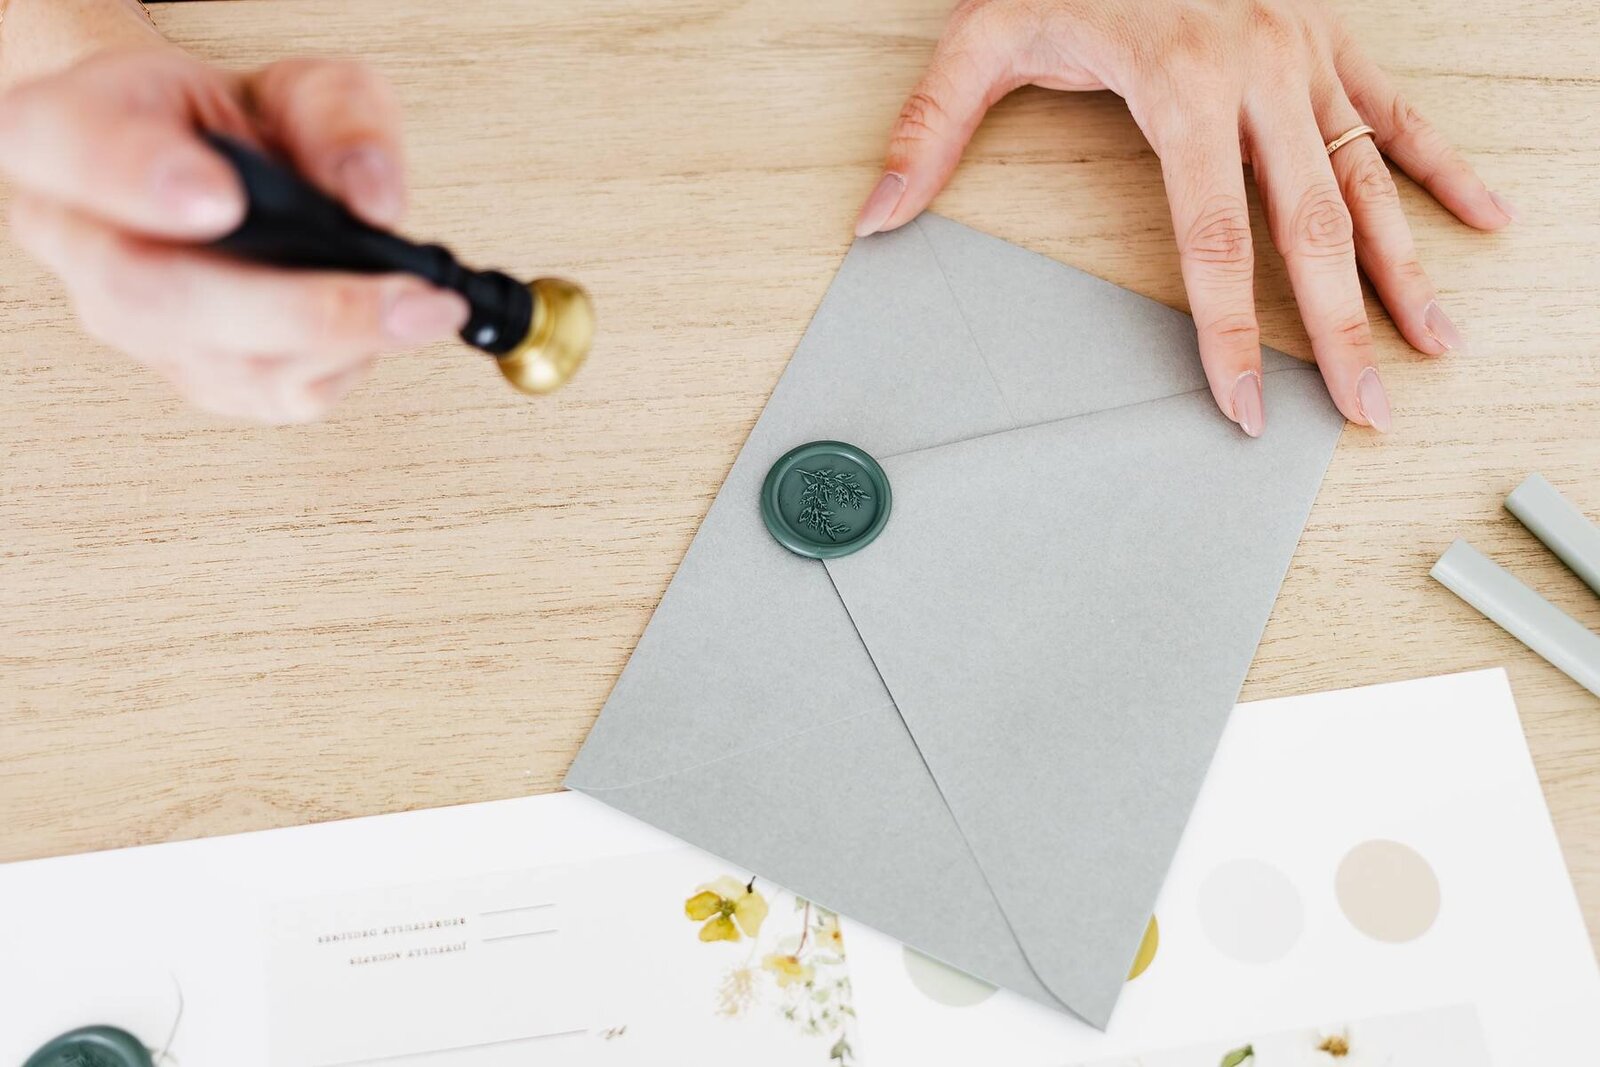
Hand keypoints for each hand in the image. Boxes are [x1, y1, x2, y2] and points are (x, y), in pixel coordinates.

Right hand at [0, 47, 467, 422]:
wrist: (207, 169)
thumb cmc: (231, 124)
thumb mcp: (292, 81)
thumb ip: (336, 115)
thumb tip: (372, 195)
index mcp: (68, 134)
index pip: (79, 150)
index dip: (144, 178)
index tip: (220, 196)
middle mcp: (82, 241)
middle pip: (153, 293)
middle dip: (296, 307)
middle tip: (403, 299)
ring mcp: (131, 322)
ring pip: (222, 363)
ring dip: (342, 343)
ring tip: (427, 309)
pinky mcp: (195, 375)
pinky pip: (270, 394)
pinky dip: (345, 363)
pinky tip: (388, 327)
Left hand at [855, 0, 1514, 435]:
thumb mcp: (984, 29)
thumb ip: (932, 127)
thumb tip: (877, 220)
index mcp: (1182, 85)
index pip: (1213, 244)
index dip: (1229, 337)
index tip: (1247, 406)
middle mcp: (1261, 73)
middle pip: (1308, 231)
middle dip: (1341, 331)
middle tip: (1365, 411)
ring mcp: (1306, 54)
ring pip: (1366, 180)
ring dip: (1406, 268)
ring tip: (1437, 345)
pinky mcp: (1330, 36)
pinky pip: (1397, 112)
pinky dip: (1441, 168)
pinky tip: (1483, 220)